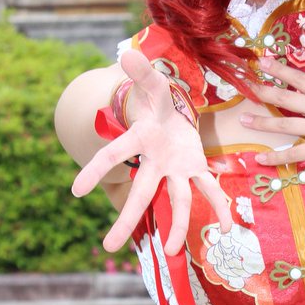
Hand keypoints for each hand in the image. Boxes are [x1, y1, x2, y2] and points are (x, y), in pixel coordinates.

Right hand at [71, 49, 231, 255]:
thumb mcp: (154, 87)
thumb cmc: (158, 104)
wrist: (172, 115)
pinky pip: (210, 190)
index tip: (75, 191)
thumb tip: (128, 54)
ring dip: (178, 226)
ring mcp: (177, 170)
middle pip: (141, 192)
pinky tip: (229, 228)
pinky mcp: (196, 170)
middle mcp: (156, 161)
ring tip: (175, 250)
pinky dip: (220, 208)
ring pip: (177, 201)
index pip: (114, 154)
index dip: (95, 170)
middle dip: (126, 219)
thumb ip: (144, 74)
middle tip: (109, 247)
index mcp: (141, 139)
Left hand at [239, 58, 304, 165]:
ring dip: (262, 122)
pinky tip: (260, 160)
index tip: (262, 62)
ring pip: (285, 125)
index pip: (300, 79)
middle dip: (264, 91)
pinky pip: (294, 155)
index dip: (280, 70)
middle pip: (287, 98)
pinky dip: (277, 158)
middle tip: (246, 87)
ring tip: (243, 120)